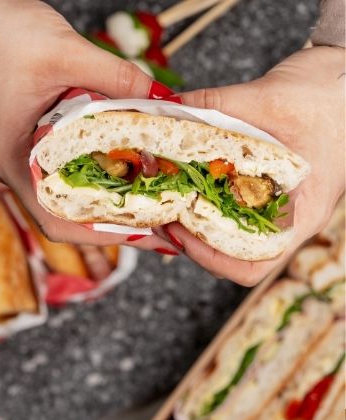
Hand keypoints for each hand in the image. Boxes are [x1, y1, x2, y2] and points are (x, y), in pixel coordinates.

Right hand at [0, 0, 169, 254]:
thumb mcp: (63, 51)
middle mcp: (12, 163)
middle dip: (111, 218)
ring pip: (66, 187)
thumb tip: (158, 97)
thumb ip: (112, 75)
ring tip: (150, 192)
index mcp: (10, 159)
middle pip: (64, 210)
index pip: (53, 219)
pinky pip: (64, 161)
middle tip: (159, 218)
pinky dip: (95, 163)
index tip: (141, 233)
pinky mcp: (28, 132)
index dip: (98, 234)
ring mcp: (19, 150)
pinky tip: (126, 155)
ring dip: (105, 192)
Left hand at [175, 46, 344, 284]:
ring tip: (161, 203)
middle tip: (157, 218)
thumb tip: (166, 111)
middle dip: (189, 242)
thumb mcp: (272, 95)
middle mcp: (289, 218)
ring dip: (191, 224)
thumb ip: (217, 106)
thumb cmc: (332, 88)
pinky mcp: (265, 189)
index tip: (179, 233)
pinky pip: (230, 208)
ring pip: (227, 234)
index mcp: (302, 213)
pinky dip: (202, 201)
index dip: (209, 259)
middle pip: (230, 255)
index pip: (250, 265)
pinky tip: (178, 184)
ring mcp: (278, 206)